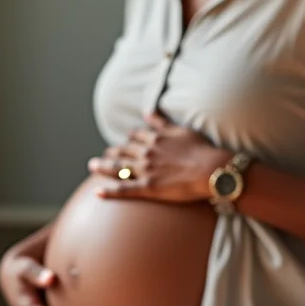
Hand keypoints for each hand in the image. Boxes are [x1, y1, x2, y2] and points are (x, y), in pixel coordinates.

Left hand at [87, 112, 232, 201]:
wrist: (212, 170)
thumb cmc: (202, 149)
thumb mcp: (181, 129)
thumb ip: (162, 122)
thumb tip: (148, 112)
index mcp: (154, 138)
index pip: (134, 136)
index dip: (128, 139)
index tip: (124, 141)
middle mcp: (146, 152)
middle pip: (122, 150)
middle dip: (111, 152)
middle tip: (103, 155)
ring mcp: (145, 170)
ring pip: (118, 167)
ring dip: (103, 166)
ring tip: (92, 166)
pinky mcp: (148, 187)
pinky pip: (124, 189)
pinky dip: (109, 191)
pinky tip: (97, 193)